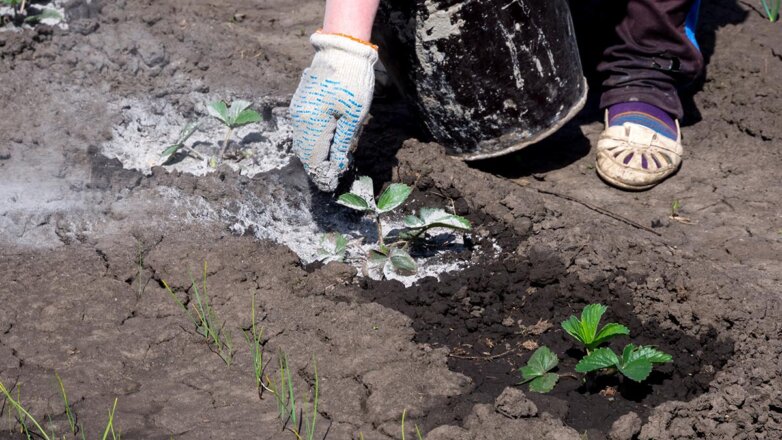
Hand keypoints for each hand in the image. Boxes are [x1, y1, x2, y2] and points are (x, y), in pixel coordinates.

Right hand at [290, 32, 377, 191]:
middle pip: (305, 152)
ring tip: (329, 167)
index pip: (314, 158)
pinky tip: (325, 147)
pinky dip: (313, 142)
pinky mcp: (301, 103)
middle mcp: (299, 118)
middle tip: (330, 181)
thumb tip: (337, 165)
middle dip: (317, 168)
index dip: (322, 174)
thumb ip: (342, 143)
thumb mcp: (353, 115)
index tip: (331, 186)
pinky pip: (303, 130)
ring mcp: (298, 109)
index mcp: (311, 123)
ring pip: (303, 142)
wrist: (342, 49)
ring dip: (314, 156)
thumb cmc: (353, 81)